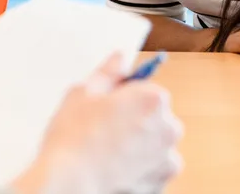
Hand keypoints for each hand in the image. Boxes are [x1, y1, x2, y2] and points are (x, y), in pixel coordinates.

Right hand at [13, 54, 182, 193]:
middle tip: (102, 127)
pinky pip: (152, 166)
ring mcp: (168, 158)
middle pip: (154, 115)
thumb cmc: (74, 139)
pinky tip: (113, 166)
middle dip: (134, 119)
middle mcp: (169, 127)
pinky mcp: (162, 181)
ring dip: (138, 144)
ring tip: (106, 151)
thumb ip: (108, 72)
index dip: (123, 95)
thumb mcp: (82, 93)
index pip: (146, 87)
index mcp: (152, 99)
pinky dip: (138, 167)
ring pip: (153, 143)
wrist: (70, 184)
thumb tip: (121, 58)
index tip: (106, 104)